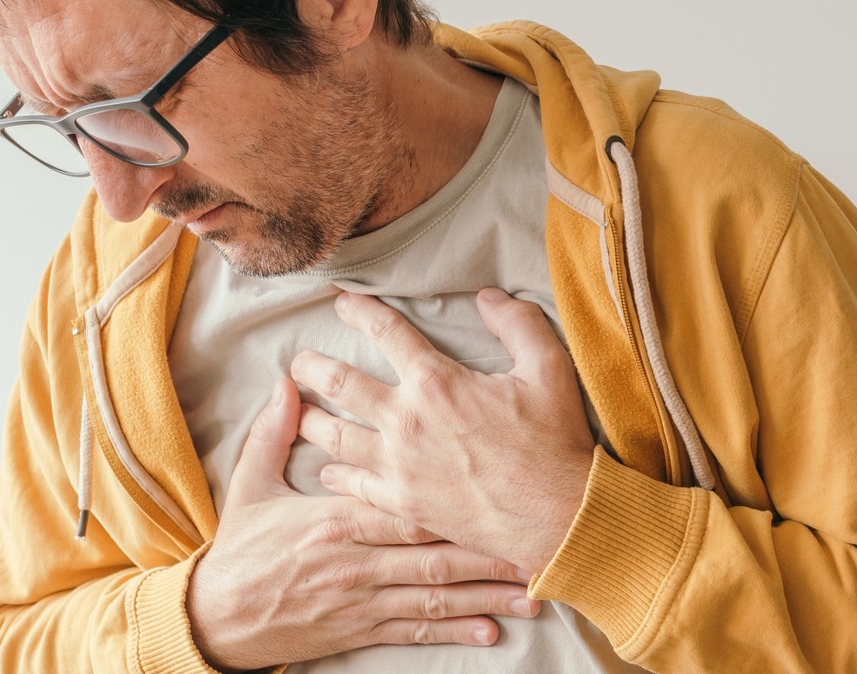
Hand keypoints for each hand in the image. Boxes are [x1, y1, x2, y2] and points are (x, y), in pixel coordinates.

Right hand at [186, 378, 539, 671]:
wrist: (216, 618)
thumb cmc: (241, 549)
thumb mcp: (250, 486)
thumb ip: (273, 434)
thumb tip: (286, 385)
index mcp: (337, 520)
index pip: (403, 501)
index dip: (451, 492)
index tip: (493, 482)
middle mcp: (358, 562)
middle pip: (434, 552)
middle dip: (488, 549)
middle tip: (536, 541)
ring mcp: (363, 600)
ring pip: (436, 596)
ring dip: (486, 594)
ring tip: (531, 590)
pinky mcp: (361, 631)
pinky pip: (416, 630)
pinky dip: (454, 630)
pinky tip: (491, 630)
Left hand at [291, 288, 594, 574]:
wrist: (557, 514)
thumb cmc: (554, 441)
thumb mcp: (548, 368)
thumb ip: (517, 323)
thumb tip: (488, 297)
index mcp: (437, 381)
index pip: (385, 331)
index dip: (359, 310)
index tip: (342, 302)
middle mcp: (406, 420)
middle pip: (339, 383)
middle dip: (312, 367)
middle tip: (299, 361)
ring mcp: (399, 466)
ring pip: (334, 436)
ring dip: (311, 419)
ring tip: (300, 411)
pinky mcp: (402, 503)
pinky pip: (353, 485)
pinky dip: (335, 474)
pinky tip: (328, 469)